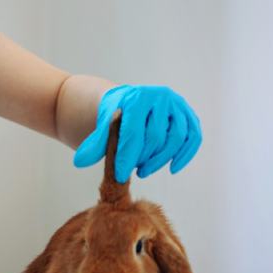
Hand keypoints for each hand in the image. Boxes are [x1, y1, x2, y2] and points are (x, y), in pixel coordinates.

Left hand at [74, 85, 201, 182]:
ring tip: (144, 170)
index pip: (133, 133)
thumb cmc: (115, 116)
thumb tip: (79, 162)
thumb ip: (94, 144)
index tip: (119, 175)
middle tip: (132, 171)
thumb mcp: (103, 127)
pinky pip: (193, 137)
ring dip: (161, 160)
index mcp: (136, 98)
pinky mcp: (188, 115)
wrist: (131, 102)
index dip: (126, 157)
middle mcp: (160, 97)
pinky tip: (173, 168)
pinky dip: (185, 154)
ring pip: (175, 139)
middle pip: (155, 137)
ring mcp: (177, 105)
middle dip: (142, 158)